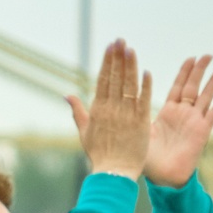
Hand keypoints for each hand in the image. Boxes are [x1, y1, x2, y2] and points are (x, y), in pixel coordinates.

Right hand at [67, 39, 151, 178]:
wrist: (113, 172)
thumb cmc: (99, 154)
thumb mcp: (84, 132)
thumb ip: (77, 111)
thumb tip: (66, 95)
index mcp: (97, 110)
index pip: (102, 80)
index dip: (107, 62)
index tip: (110, 47)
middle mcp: (111, 109)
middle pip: (115, 78)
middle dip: (118, 58)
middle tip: (121, 40)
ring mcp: (126, 115)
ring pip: (128, 85)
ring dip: (130, 66)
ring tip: (131, 49)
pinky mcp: (140, 122)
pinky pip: (142, 100)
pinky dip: (144, 86)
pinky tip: (146, 72)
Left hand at [144, 54, 212, 187]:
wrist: (162, 177)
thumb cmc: (149, 158)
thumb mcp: (141, 132)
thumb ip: (136, 116)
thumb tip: (121, 102)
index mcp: (168, 112)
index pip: (177, 87)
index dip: (184, 73)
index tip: (190, 58)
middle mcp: (182, 114)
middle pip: (193, 87)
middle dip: (199, 71)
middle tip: (206, 55)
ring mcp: (194, 122)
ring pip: (205, 97)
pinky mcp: (202, 131)